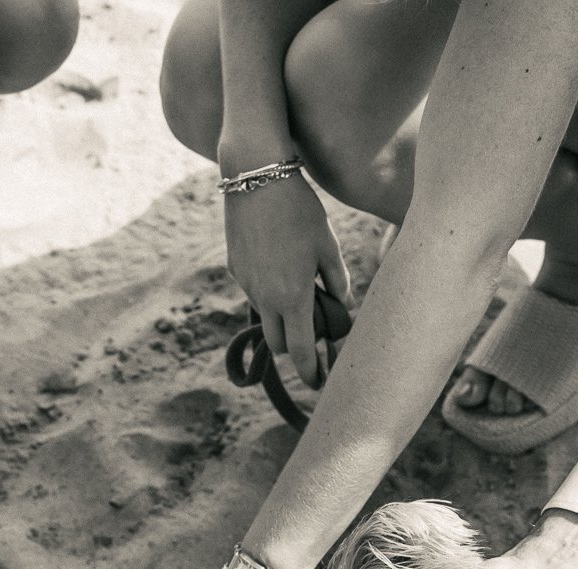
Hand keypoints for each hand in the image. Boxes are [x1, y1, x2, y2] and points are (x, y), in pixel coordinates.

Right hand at [221, 160, 350, 388]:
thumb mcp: (327, 244)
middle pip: (278, 343)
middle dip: (294, 347)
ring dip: (281, 314)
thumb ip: (336, 281)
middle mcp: (264, 297)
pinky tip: (280, 262)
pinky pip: (254, 290)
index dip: (310, 372)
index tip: (318, 383)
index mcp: (292, 296)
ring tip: (300, 286)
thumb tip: (343, 304)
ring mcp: (246, 284)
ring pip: (265, 315)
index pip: (301, 350)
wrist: (255, 176)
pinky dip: (268, 290)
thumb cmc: (299, 209)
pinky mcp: (234, 268)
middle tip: (313, 337)